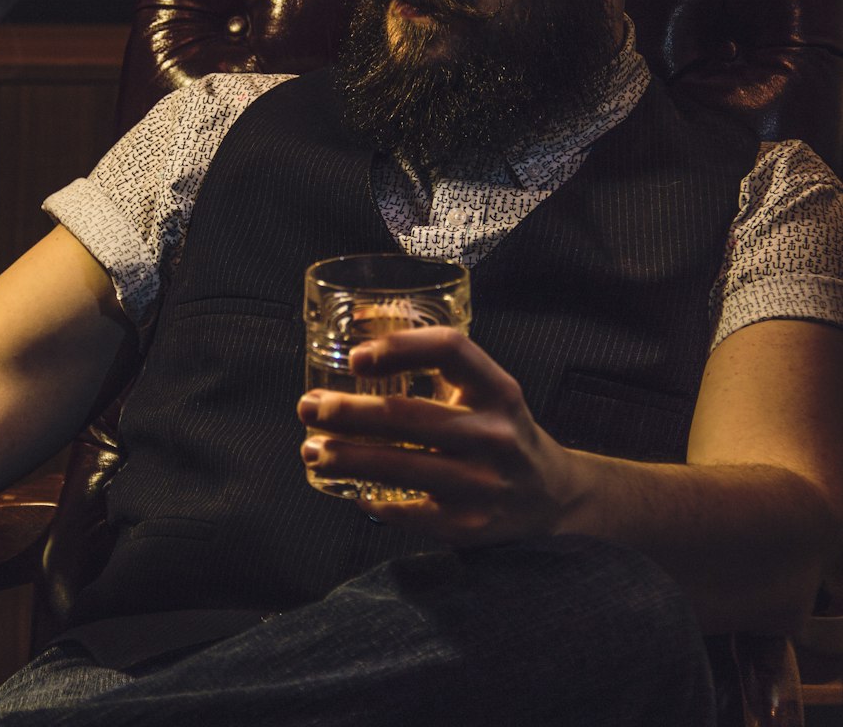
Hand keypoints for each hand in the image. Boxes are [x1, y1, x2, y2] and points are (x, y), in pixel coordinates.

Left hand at [298, 327, 584, 545]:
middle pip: (406, 415)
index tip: (356, 357)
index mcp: (498, 390)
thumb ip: (437, 367)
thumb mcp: (488, 391)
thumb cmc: (503, 430)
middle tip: (308, 409)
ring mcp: (482, 482)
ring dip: (346, 457)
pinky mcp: (470, 524)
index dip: (400, 346)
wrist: (552, 496)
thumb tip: (361, 335)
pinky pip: (408, 512)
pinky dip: (373, 501)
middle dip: (347, 412)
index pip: (450, 350)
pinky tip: (351, 491)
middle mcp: (494, 433)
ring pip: (399, 466)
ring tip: (312, 450)